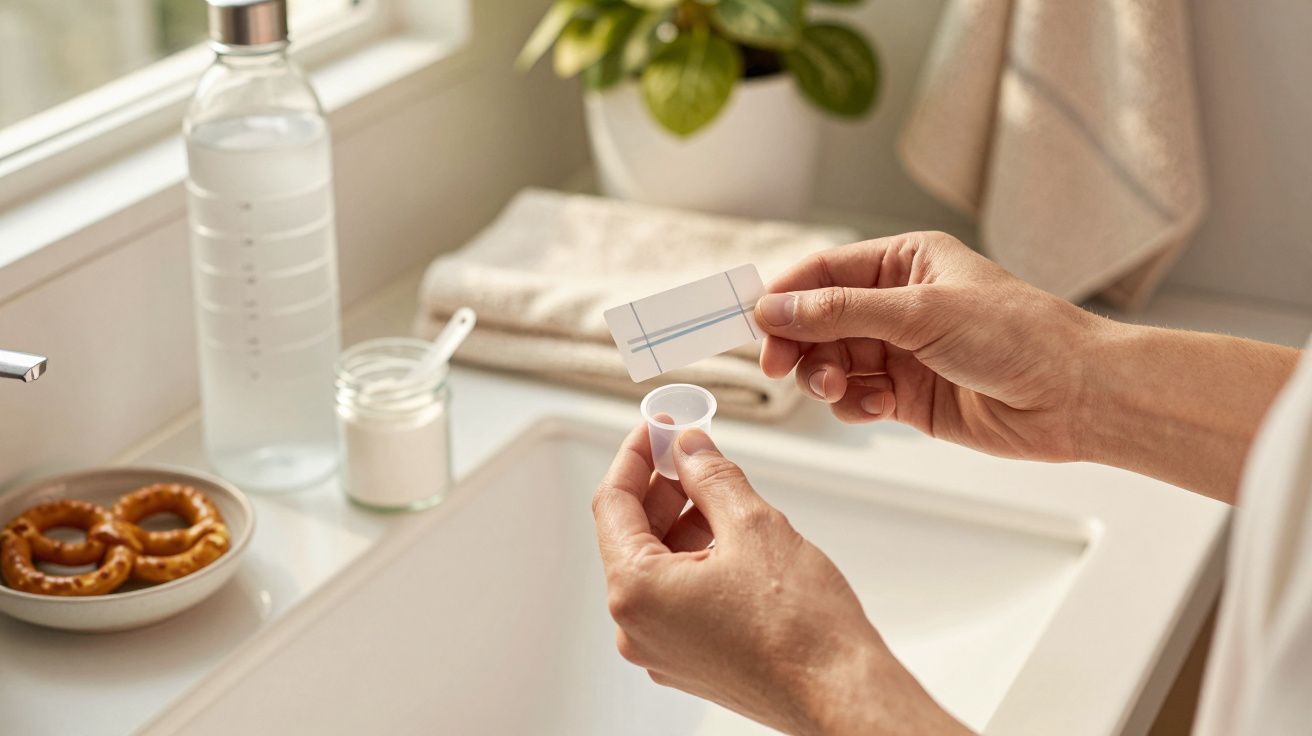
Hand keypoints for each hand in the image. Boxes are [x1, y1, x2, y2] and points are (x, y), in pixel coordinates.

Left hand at [591, 422, 968, 734]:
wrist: (841, 694)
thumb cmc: (801, 628)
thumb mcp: (753, 525)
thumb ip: (711, 477)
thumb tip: (691, 449)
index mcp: (637, 592)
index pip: (614, 504)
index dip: (637, 456)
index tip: (658, 428)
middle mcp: (637, 627)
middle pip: (632, 535)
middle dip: (662, 487)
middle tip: (691, 449)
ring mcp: (662, 649)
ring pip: (658, 566)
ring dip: (682, 521)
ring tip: (720, 490)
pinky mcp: (690, 660)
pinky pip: (677, 595)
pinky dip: (695, 557)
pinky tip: (729, 535)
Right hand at [754, 231, 1102, 462]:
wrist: (1074, 396)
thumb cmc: (1016, 335)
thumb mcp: (920, 312)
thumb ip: (840, 312)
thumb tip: (772, 309)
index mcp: (905, 261)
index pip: (824, 272)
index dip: (786, 296)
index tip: (755, 322)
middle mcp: (899, 303)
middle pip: (818, 320)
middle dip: (800, 344)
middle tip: (782, 367)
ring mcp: (901, 351)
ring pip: (832, 362)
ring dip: (825, 378)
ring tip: (841, 389)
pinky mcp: (907, 395)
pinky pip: (856, 396)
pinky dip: (854, 404)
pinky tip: (878, 407)